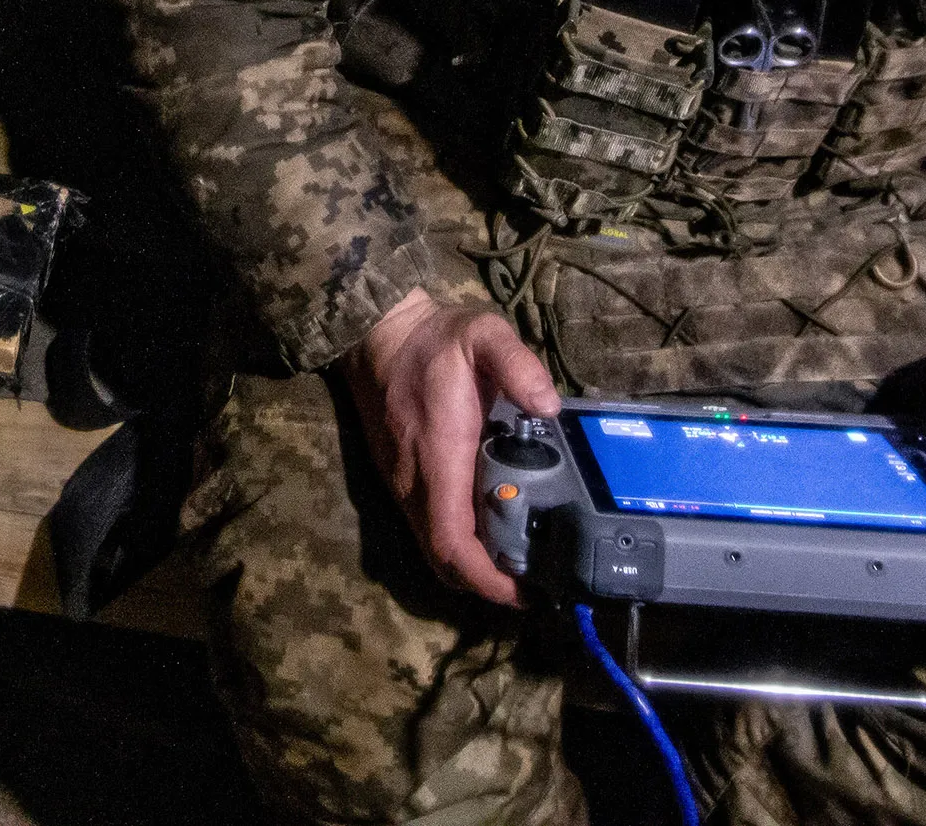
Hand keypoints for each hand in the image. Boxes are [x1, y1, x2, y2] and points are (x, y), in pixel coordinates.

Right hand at [341, 290, 561, 605]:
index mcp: (438, 458)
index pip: (453, 543)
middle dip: (485, 583)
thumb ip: (518, 365)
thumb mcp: (483, 335)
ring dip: (471, 567)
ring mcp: (401, 484)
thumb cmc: (434, 338)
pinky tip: (489, 533)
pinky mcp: (398, 478)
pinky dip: (457, 544)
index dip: (486, 578)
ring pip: (432, 548)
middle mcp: (414, 483)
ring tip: (518, 566)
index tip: (523, 593)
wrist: (376, 332)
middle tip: (533, 587)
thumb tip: (549, 406)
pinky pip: (426, 528)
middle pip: (442, 560)